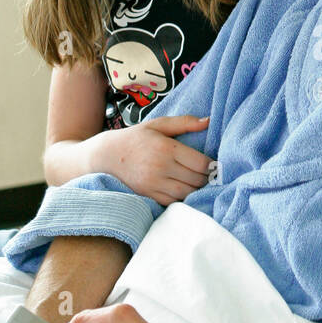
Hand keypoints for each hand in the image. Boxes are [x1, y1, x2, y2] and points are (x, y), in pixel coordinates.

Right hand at [92, 115, 212, 205]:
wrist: (106, 155)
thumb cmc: (136, 137)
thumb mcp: (158, 124)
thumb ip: (184, 122)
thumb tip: (208, 121)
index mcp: (166, 148)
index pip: (200, 163)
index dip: (211, 166)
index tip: (215, 165)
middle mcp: (160, 167)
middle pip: (196, 180)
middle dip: (206, 179)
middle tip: (210, 175)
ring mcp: (153, 183)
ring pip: (186, 193)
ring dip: (196, 190)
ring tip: (200, 183)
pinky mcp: (148, 195)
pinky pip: (172, 201)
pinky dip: (182, 198)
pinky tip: (185, 190)